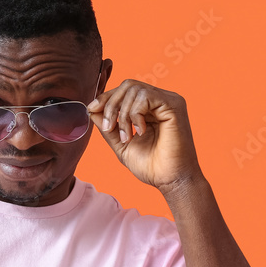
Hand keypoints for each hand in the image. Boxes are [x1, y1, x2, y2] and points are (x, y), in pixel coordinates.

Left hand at [86, 79, 202, 193]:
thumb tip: (91, 110)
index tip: (92, 109)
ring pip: (134, 89)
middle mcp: (160, 101)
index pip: (125, 90)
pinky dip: (135, 114)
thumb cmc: (150, 166)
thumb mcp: (121, 144)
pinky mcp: (174, 105)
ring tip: (127, 136)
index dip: (106, 97)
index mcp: (149, 108)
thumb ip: (108, 127)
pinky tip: (140, 132)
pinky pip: (146, 96)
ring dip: (123, 113)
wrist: (169, 181)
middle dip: (111, 104)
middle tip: (109, 128)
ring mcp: (168, 101)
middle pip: (127, 85)